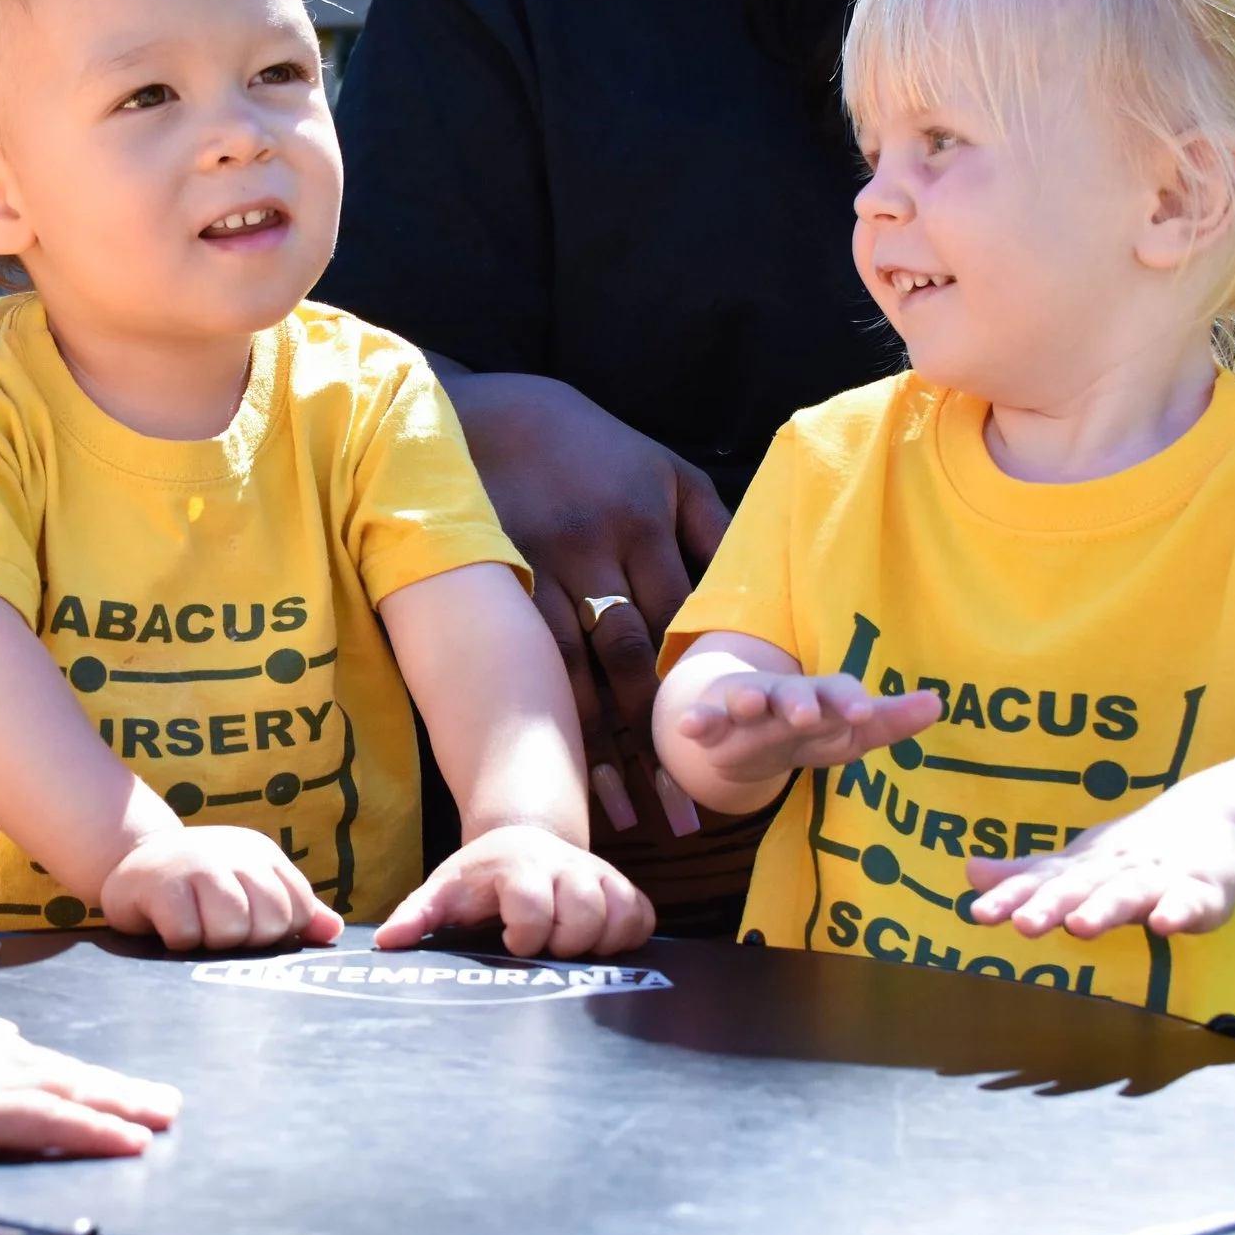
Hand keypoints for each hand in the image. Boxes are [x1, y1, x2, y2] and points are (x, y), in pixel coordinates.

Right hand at [0, 1009, 181, 1159]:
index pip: (32, 1066)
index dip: (74, 1076)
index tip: (106, 1084)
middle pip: (67, 1074)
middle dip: (117, 1089)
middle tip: (165, 1100)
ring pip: (76, 1093)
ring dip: (125, 1107)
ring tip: (166, 1116)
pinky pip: (57, 1122)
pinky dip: (98, 1130)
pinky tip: (133, 1142)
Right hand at [99, 826, 344, 950]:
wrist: (131, 862)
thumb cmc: (199, 883)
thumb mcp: (248, 885)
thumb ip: (293, 909)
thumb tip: (334, 930)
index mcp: (261, 853)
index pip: (299, 906)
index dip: (279, 931)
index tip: (250, 926)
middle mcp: (233, 853)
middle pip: (271, 922)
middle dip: (247, 939)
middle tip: (217, 928)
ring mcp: (196, 865)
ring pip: (231, 930)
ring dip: (211, 942)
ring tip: (195, 926)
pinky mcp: (160, 886)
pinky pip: (188, 936)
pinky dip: (179, 942)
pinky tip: (168, 926)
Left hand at [375, 824, 654, 955]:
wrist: (520, 842)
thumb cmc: (479, 878)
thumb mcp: (443, 891)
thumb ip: (417, 915)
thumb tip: (388, 942)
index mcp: (517, 867)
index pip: (533, 904)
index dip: (525, 935)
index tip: (511, 943)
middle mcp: (562, 865)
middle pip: (585, 910)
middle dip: (566, 941)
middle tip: (545, 948)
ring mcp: (597, 875)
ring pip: (620, 912)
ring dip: (600, 941)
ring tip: (571, 948)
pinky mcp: (622, 887)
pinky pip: (644, 916)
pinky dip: (629, 936)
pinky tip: (600, 944)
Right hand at [445, 372, 728, 835]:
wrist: (483, 417)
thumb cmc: (588, 445)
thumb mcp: (663, 469)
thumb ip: (711, 526)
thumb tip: (751, 588)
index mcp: (644, 523)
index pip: (682, 624)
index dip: (705, 692)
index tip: (734, 753)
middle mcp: (596, 551)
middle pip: (633, 663)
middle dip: (659, 742)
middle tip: (683, 817)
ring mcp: (541, 570)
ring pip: (578, 675)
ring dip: (601, 750)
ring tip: (626, 814)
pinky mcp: (500, 584)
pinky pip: (530, 663)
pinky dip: (550, 718)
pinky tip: (559, 765)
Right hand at [670, 672, 941, 792]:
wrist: (745, 730)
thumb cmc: (808, 731)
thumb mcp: (849, 733)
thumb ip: (890, 721)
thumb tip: (938, 703)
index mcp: (821, 698)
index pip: (838, 693)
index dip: (849, 702)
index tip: (863, 714)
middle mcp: (783, 695)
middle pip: (793, 694)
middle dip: (799, 702)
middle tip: (807, 715)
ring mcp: (744, 704)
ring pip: (746, 699)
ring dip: (747, 699)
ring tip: (748, 704)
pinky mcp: (712, 719)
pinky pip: (703, 721)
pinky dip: (696, 722)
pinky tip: (689, 728)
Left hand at [965, 799, 1234, 938]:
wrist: (1210, 817)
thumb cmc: (1128, 854)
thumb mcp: (1076, 865)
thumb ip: (1027, 876)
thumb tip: (969, 871)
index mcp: (1081, 868)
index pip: (1039, 882)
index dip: (1009, 897)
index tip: (977, 913)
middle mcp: (1112, 870)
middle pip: (1078, 888)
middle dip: (1049, 905)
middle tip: (1023, 924)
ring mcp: (1157, 879)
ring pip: (1127, 894)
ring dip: (1103, 909)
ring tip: (1079, 926)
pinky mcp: (1201, 891)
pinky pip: (1189, 903)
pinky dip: (1177, 912)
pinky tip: (1162, 926)